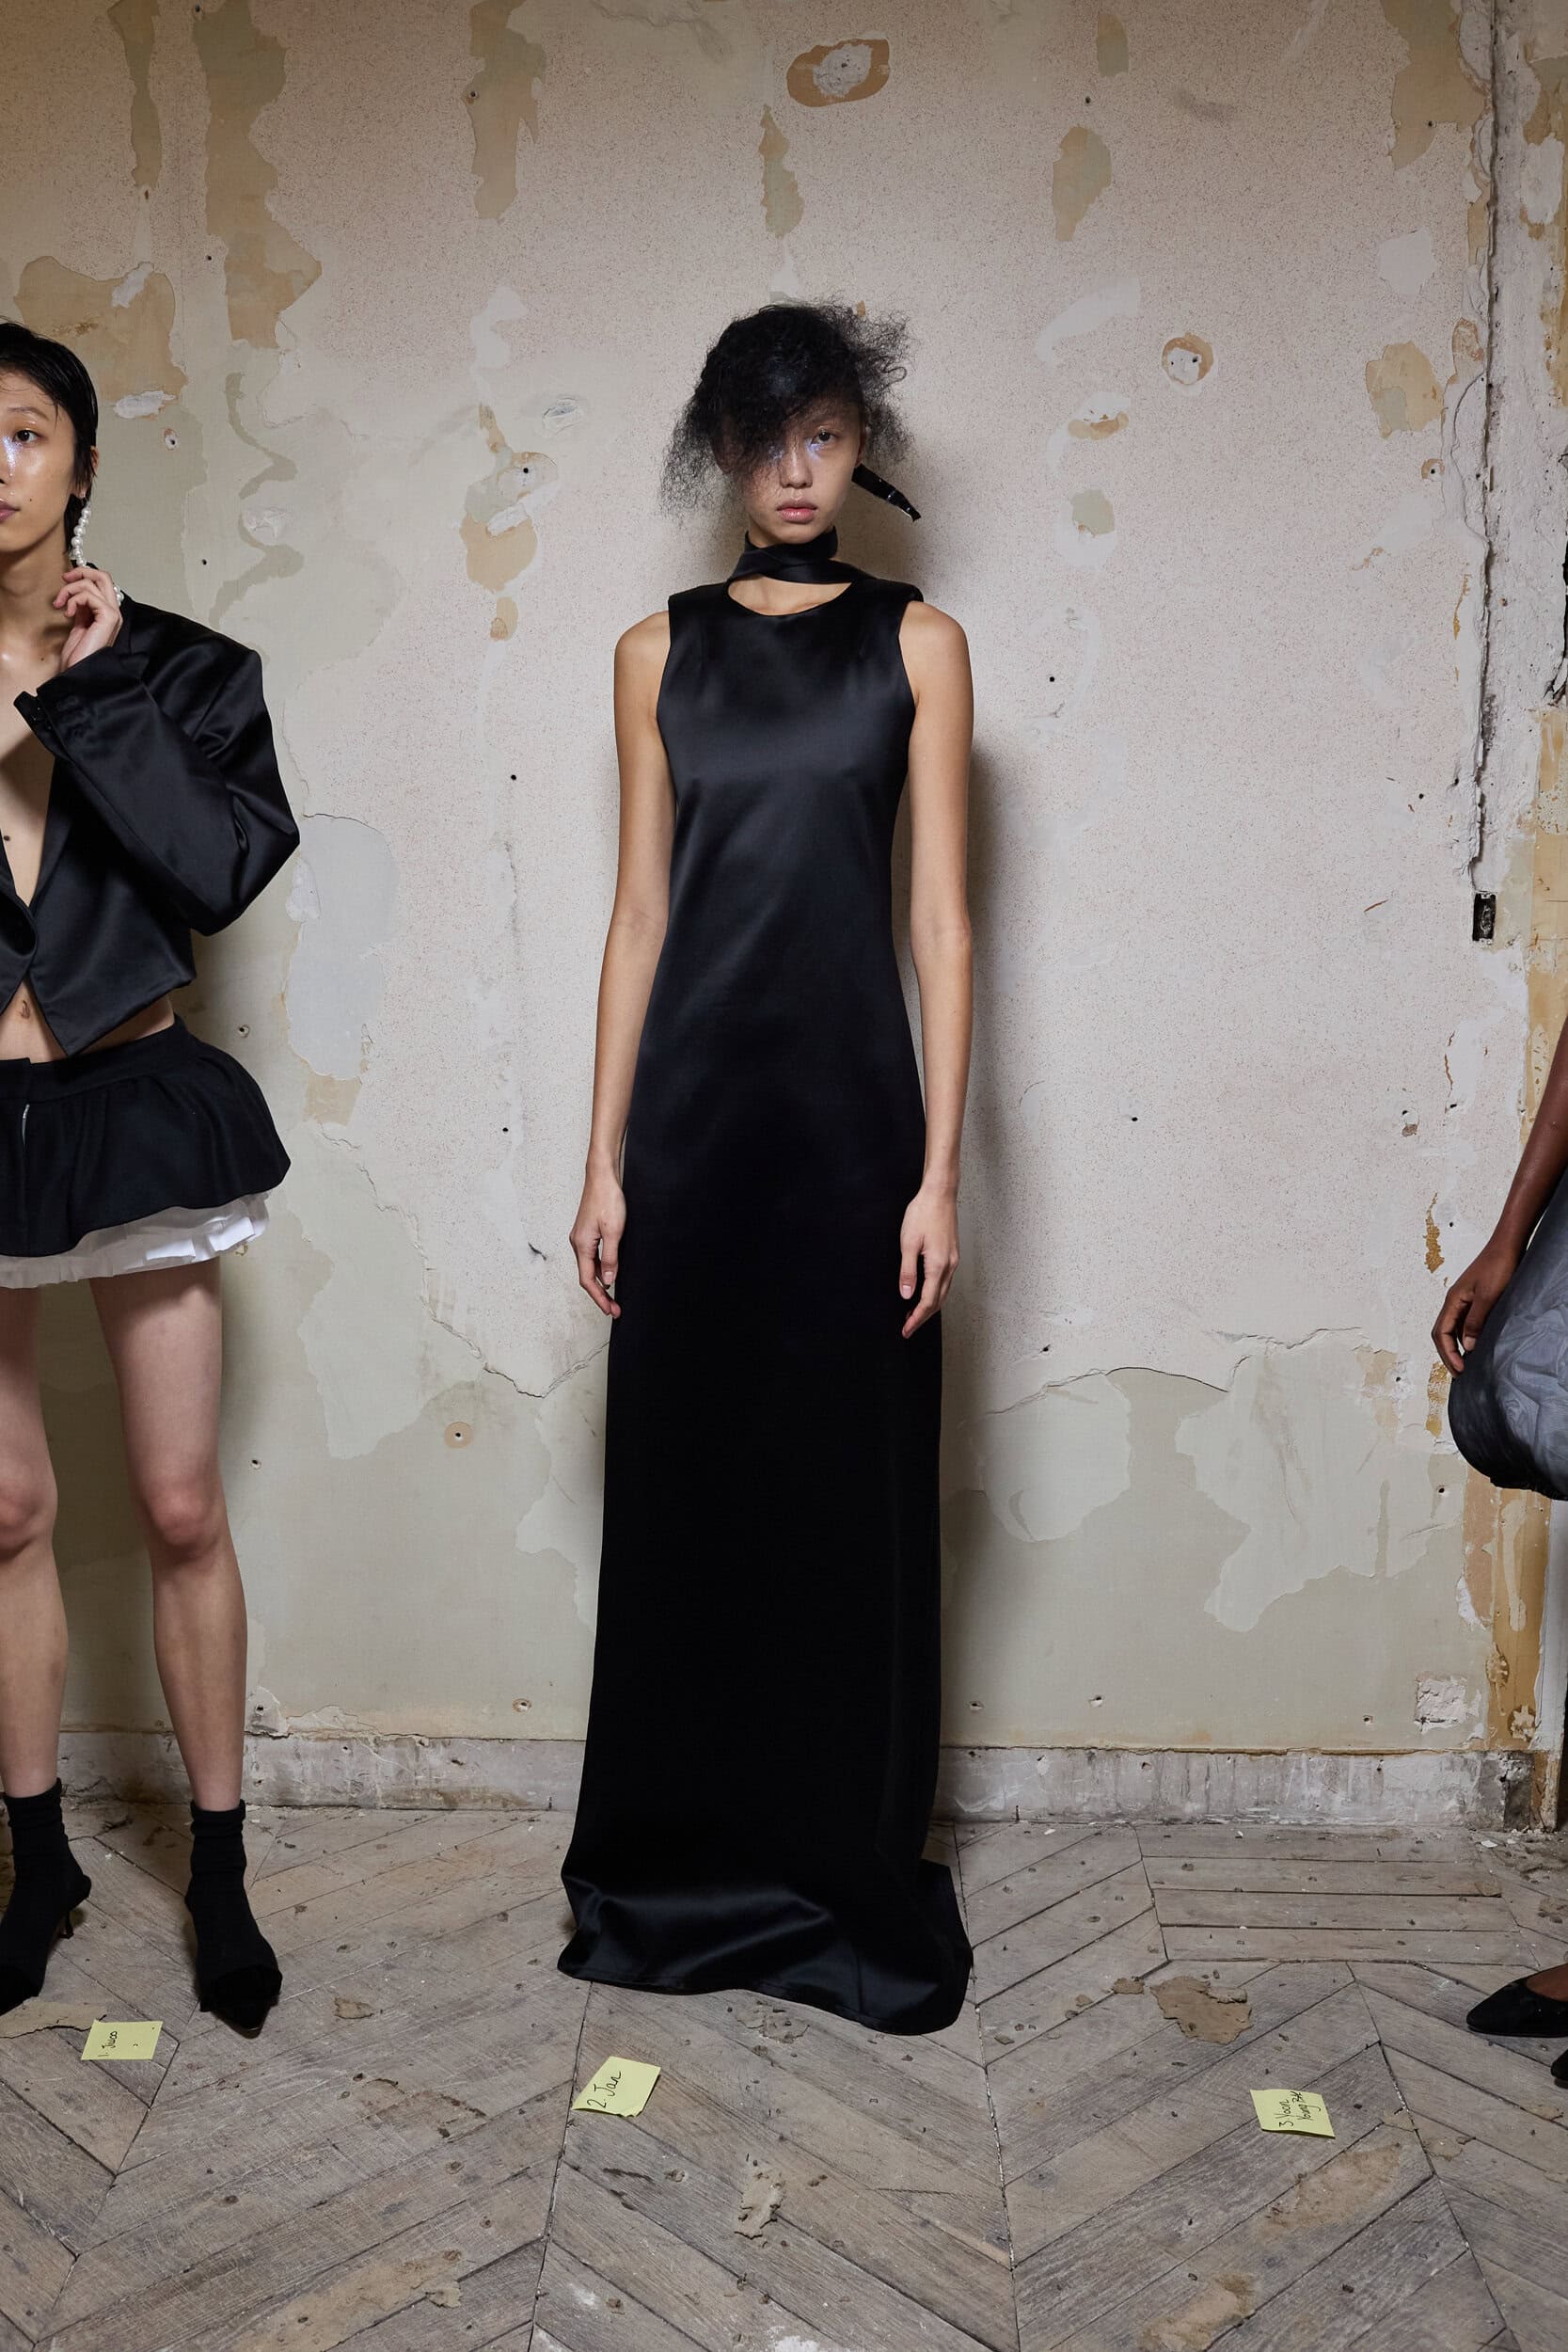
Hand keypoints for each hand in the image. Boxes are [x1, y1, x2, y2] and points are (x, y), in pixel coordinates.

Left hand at [55, 564, 122, 668]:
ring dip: (69, 590)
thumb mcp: (78, 624)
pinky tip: (68, 613)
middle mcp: (113, 613)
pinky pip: (89, 595)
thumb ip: (81, 608)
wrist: (79, 672)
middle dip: (81, 572)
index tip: (66, 581)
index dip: (83, 576)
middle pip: (103, 576)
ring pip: (92, 583)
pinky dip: (74, 600)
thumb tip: (75, 592)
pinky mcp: (108, 617)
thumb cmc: (78, 655)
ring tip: (61, 605)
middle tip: (65, 579)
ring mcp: (113, 615)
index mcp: (107, 614)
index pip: (101, 583)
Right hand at [571, 1169, 625, 1317]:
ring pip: (589, 1267)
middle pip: (587, 1277)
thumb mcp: (614, 1231)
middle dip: (600, 1295)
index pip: (588, 1281)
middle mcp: (577, 1244)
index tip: (610, 1311)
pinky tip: (610, 1273)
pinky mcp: (587, 1232)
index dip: (599, 1298)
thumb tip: (608, 1281)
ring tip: (613, 1297)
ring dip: (601, 1283)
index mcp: (581, 1246)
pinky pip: (592, 1257)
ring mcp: (581, 1238)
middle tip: (614, 1308)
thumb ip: (611, 1258)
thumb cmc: (607, 1199)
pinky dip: (600, 1269)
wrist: (602, 1176)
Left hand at [899, 1182, 957, 1336]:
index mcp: (938, 1265)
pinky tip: (926, 1294)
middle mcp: (949, 1266)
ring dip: (929, 1307)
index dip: (916, 1319)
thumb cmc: (923, 1214)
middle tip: (908, 1328)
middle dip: (923, 1317)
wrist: (940, 1194)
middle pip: (938, 1301)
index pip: (927, 1301)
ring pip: (943, 1293)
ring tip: (914, 1315)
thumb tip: (906, 1295)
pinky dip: (935, 1294)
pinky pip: (946, 1282)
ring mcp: (953, 1260)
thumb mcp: (908, 1243)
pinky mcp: (952, 1255)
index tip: (906, 1330)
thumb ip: (907, 1272)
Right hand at [1433, 1236, 1520, 1374]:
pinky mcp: (1474, 1299)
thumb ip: (1475, 1321)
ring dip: (1456, 1347)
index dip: (1448, 1354)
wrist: (1507, 1246)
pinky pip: (1464, 1323)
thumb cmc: (1498, 1266)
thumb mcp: (1488, 1297)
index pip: (1440, 1333)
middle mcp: (1454, 1301)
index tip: (1460, 1369)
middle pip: (1442, 1333)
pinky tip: (1476, 1345)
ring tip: (1466, 1363)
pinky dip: (1465, 1337)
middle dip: (1448, 1354)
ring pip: (1452, 1329)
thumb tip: (1466, 1345)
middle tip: (1460, 1373)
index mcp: (1453, 1300)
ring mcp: (1464, 1300)